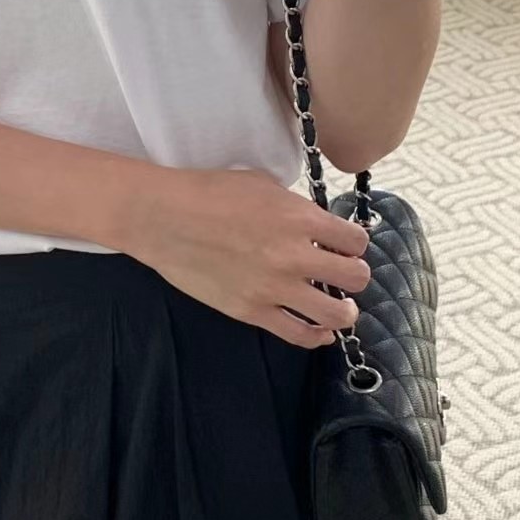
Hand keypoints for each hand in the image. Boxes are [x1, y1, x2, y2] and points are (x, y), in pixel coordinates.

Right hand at [123, 166, 371, 348]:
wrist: (162, 217)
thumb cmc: (207, 192)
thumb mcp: (262, 184)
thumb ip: (295, 207)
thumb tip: (315, 224)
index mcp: (299, 218)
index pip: (356, 240)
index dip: (354, 243)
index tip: (345, 245)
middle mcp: (293, 255)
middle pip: (356, 276)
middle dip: (354, 274)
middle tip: (342, 273)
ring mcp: (273, 288)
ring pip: (337, 313)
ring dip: (344, 310)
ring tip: (339, 306)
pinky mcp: (252, 312)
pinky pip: (299, 335)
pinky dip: (317, 335)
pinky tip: (320, 329)